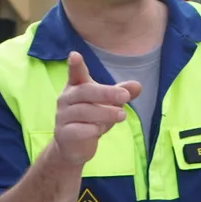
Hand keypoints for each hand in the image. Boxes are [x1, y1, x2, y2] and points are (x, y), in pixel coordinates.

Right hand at [52, 51, 140, 166]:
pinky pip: (78, 130)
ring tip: (122, 115)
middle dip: (107, 93)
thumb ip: (121, 93)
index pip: (75, 73)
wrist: (73, 146)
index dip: (75, 65)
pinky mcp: (63, 133)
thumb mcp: (109, 103)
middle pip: (85, 92)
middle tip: (126, 96)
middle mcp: (66, 99)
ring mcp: (62, 116)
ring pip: (83, 111)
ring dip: (105, 113)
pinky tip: (100, 130)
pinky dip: (92, 129)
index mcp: (76, 87)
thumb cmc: (92, 118)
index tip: (75, 55)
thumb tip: (138, 86)